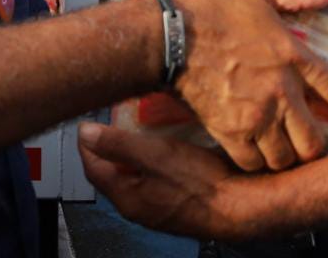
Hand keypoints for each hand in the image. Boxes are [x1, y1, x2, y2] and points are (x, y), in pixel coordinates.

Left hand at [79, 122, 262, 240]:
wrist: (244, 205)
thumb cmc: (202, 184)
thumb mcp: (155, 155)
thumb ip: (118, 144)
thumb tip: (84, 133)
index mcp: (127, 199)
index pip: (93, 168)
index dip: (88, 143)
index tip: (88, 122)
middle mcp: (140, 206)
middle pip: (114, 171)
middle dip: (111, 146)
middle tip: (114, 120)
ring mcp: (160, 205)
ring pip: (137, 173)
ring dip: (135, 151)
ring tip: (141, 126)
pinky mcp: (179, 200)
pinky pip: (158, 176)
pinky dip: (156, 159)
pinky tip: (169, 143)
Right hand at [172, 0, 327, 170]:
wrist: (169, 37)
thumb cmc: (212, 10)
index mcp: (291, 56)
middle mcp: (279, 92)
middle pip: (312, 140)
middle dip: (316, 147)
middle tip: (311, 143)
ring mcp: (255, 116)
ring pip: (285, 157)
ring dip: (287, 157)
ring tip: (283, 151)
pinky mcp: (228, 132)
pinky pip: (253, 164)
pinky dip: (257, 163)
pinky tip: (254, 154)